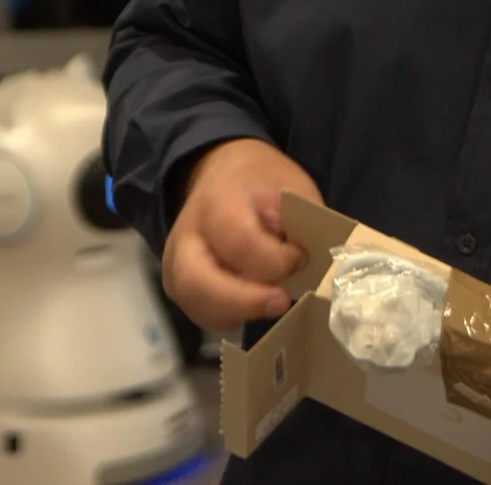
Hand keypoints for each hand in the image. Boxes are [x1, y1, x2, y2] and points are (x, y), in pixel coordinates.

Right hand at [160, 137, 322, 332]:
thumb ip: (305, 227)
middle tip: (282, 302)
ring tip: (271, 302)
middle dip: (244, 302)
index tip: (301, 259)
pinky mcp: (177, 283)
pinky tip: (254, 305)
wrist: (224, 173)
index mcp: (218, 200)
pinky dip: (228, 316)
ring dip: (237, 313)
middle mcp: (186, 234)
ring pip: (194, 304)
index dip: (275, 261)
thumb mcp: (294, 189)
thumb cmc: (264, 183)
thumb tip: (316, 269)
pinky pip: (199, 312)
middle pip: (196, 281)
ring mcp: (174, 262)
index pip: (239, 242)